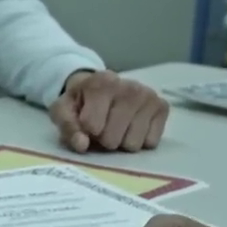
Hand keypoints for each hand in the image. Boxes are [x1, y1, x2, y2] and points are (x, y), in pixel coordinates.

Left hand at [49, 70, 168, 152]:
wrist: (100, 87)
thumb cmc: (81, 101)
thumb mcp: (63, 110)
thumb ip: (67, 127)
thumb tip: (82, 145)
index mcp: (102, 82)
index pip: (92, 126)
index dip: (85, 130)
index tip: (85, 120)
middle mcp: (130, 86)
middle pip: (112, 139)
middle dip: (103, 138)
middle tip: (102, 125)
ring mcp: (149, 96)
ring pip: (133, 144)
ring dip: (121, 141)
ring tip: (116, 125)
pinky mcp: (162, 107)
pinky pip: (150, 143)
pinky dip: (139, 140)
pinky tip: (132, 125)